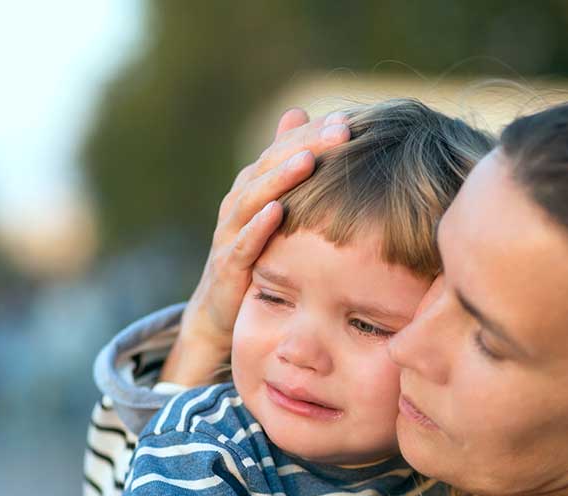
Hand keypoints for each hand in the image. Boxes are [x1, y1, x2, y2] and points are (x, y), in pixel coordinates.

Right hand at [161, 108, 350, 384]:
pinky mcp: (227, 267)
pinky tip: (276, 212)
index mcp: (253, 187)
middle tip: (340, 131)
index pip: (282, 150)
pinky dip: (257, 227)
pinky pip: (242, 244)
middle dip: (304, 146)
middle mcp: (238, 203)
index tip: (347, 120)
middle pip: (269, 166)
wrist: (220, 313)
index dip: (312, 134)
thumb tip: (297, 111)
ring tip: (308, 161)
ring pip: (253, 199)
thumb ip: (283, 164)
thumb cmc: (256, 257)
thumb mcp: (273, 209)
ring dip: (280, 179)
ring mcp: (229, 234)